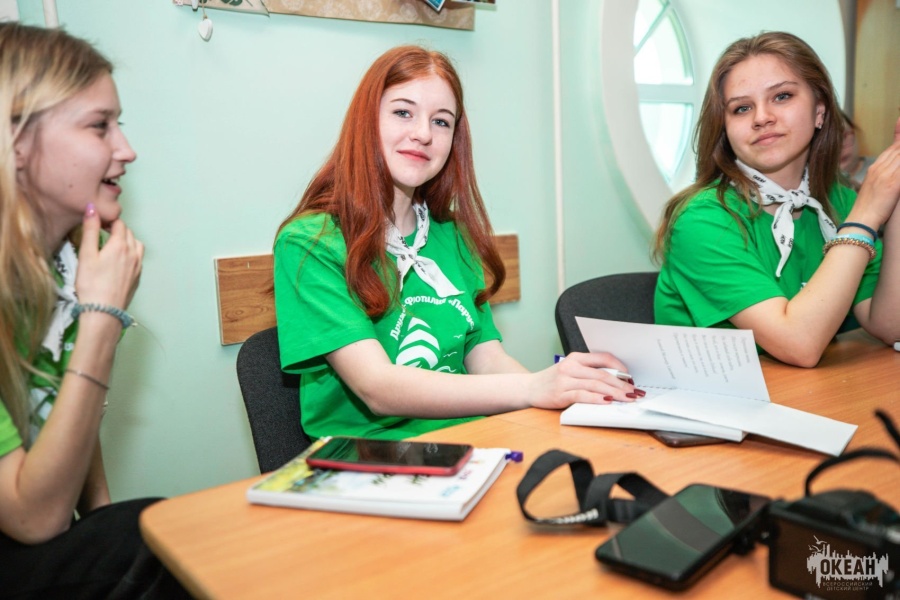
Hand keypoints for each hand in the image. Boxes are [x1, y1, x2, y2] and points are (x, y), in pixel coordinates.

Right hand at [75, 204, 143, 310]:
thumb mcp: (86, 255)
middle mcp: (134, 254)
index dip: (109, 221)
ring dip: (128, 241)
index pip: (120, 224)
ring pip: (137, 246)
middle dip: (118, 229)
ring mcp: (138, 267)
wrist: (104, 311)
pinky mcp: (138, 278)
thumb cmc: (92, 284)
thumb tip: (92, 208)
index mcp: (121, 245)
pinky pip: (138, 259)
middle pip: (129, 234)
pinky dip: (131, 254)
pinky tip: (120, 261)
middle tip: (104, 232)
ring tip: (113, 245)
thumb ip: (90, 230)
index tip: (99, 223)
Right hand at [527, 351, 641, 409]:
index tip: (631, 378)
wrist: (528, 388)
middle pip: (602, 374)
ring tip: (626, 399)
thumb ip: (589, 372)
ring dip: (614, 392)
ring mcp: (564, 380)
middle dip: (622, 384)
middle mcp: (570, 366)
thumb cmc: (553, 381)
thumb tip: (616, 381)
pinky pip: (582, 395)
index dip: (620, 368)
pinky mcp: (560, 394)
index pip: (603, 358)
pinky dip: (596, 398)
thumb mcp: (570, 370)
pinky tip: (606, 401)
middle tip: (634, 392)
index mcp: (576, 357)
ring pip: (595, 384)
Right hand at [850, 116, 899, 228]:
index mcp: (874, 170)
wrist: (859, 222)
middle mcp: (879, 169)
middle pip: (898, 148)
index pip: (892, 149)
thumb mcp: (872, 190)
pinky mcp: (893, 184)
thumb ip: (882, 178)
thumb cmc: (866, 211)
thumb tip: (889, 176)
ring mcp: (886, 175)